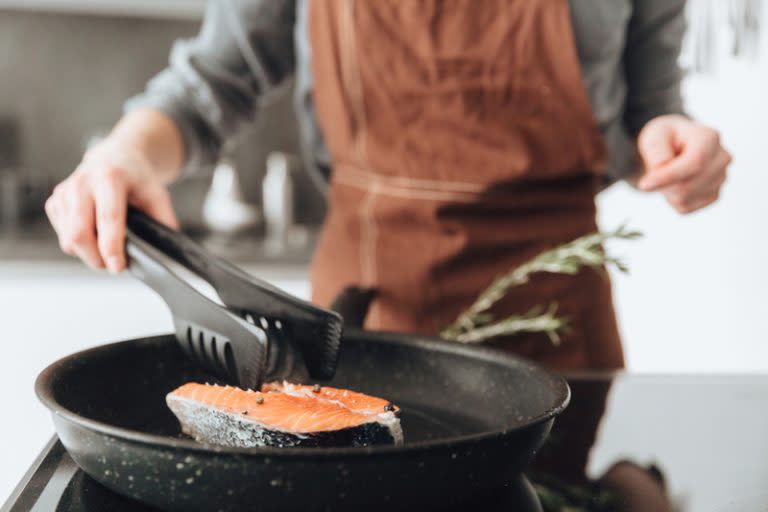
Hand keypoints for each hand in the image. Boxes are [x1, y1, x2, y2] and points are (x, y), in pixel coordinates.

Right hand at [45, 139, 177, 272]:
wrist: (115, 158)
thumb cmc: (136, 179)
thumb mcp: (157, 194)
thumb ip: (163, 220)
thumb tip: (167, 249)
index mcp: (110, 178)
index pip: (108, 218)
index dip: (112, 247)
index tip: (118, 267)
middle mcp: (83, 182)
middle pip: (79, 232)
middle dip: (96, 258)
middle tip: (113, 266)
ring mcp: (65, 191)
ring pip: (68, 238)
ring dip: (87, 254)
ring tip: (105, 251)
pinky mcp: (55, 201)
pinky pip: (62, 235)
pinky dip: (77, 245)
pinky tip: (94, 237)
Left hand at [636, 114, 730, 213]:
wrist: (676, 145)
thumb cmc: (666, 138)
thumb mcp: (654, 135)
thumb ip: (656, 149)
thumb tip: (661, 167)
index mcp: (709, 138)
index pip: (695, 163)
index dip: (669, 177)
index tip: (645, 184)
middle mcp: (721, 159)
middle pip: (688, 186)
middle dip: (663, 184)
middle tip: (654, 171)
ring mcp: (720, 178)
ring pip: (685, 199)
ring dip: (666, 191)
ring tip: (667, 174)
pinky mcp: (714, 195)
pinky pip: (685, 208)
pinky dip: (672, 200)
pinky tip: (674, 184)